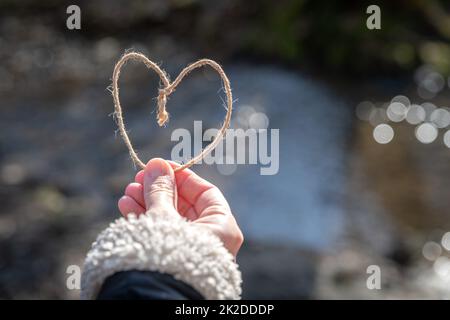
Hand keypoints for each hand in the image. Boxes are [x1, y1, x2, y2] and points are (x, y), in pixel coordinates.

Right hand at [118, 158, 243, 256]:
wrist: (157, 298)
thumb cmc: (169, 255)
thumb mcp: (164, 217)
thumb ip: (161, 190)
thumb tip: (158, 164)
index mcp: (222, 227)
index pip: (206, 193)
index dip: (182, 177)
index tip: (161, 166)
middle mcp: (211, 239)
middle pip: (184, 205)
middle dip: (159, 190)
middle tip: (139, 178)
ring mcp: (192, 250)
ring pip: (170, 219)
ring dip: (148, 202)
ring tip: (127, 192)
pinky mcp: (174, 259)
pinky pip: (162, 233)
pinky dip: (146, 219)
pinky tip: (127, 207)